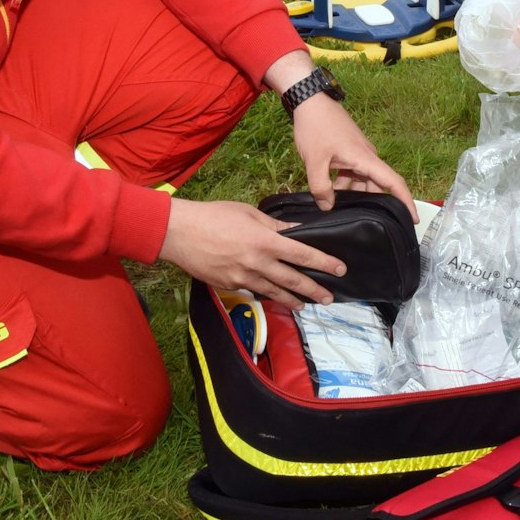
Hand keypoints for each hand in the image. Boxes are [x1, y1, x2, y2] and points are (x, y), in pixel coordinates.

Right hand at [159, 198, 346, 306]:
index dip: (324, 263)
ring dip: (292, 300)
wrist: (179, 233)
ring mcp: (242, 278)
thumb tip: (296, 232)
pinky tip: (273, 296)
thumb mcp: (249, 213)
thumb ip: (274, 226)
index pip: (303, 255)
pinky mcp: (229, 286)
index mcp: (265, 242)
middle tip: (329, 298)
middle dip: (314, 290)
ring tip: (304, 305)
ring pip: (274, 292)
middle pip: (293, 281)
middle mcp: (257, 264)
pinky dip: (265, 294)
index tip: (340, 269)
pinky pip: (253, 291)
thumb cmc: (213, 216)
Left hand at [292, 94, 416, 217]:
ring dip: (353, 193)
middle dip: (372, 203)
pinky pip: (353, 172)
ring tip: (336, 207)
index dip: (406, 201)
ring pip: (363, 180)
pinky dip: (345, 183)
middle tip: (363, 222)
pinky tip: (330, 192)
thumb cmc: (315, 127)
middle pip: (377, 185)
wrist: (310, 100)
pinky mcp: (349, 151)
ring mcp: (359, 153)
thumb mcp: (313, 161)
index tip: (414, 218)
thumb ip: (320, 187)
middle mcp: (367, 156)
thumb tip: (328, 206)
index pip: (393, 182)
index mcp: (365, 158)